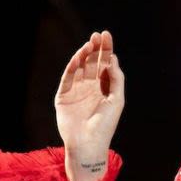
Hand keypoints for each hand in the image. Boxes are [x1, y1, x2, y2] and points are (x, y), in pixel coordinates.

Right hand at [55, 31, 123, 180]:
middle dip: (95, 49)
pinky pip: (68, 78)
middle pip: (92, 63)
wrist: (88, 144)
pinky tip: (78, 58)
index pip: (104, 65)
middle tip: (98, 35)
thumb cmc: (106, 125)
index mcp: (103, 89)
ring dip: (84, 55)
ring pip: (80, 68)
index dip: (106, 50)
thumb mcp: (117, 100)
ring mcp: (76, 91)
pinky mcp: (63, 96)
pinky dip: (72, 67)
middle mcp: (89, 88)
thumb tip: (113, 59)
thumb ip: (116, 79)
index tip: (107, 36)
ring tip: (89, 44)